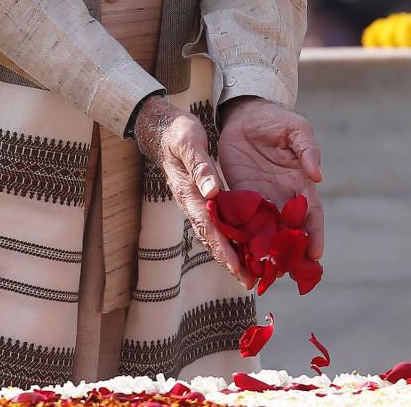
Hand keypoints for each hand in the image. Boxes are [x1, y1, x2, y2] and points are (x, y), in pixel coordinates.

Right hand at [131, 94, 254, 288]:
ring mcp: (194, 202)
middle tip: (248, 281)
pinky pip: (215, 223)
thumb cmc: (177, 132)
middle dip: (228, 260)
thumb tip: (213, 193)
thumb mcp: (189, 142)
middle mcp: (189, 202)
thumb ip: (201, 167)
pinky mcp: (200, 198)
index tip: (237, 266)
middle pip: (210, 237)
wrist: (162, 128)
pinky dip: (228, 238)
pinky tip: (243, 247)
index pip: (206, 225)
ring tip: (248, 274)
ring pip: (212, 234)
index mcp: (187, 192)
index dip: (222, 247)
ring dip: (229, 255)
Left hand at [217, 97, 325, 260]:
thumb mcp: (296, 129)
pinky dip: (241, 237)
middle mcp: (282, 196)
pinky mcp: (238, 195)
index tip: (315, 255)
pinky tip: (239, 254)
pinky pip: (241, 219)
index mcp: (300, 183)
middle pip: (289, 230)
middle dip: (291, 252)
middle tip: (290, 275)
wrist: (244, 115)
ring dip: (266, 252)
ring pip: (266, 231)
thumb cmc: (276, 121)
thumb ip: (308, 150)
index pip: (311, 214)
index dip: (315, 234)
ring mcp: (260, 198)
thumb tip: (318, 176)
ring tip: (263, 274)